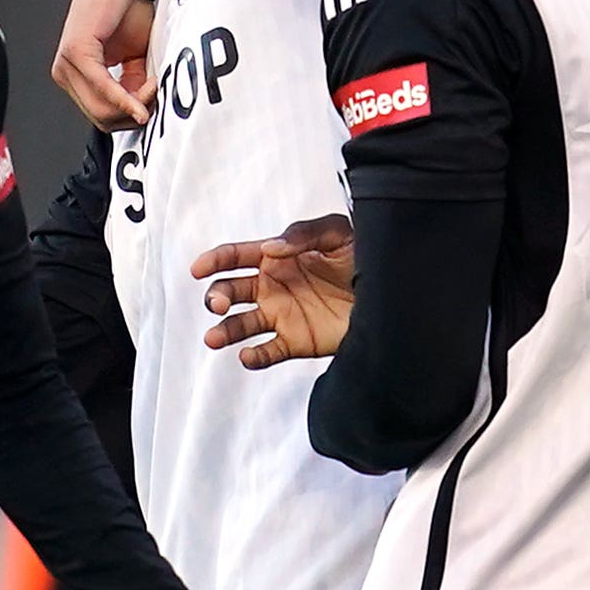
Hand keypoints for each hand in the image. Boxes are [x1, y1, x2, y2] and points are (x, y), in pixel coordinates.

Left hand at [52, 0, 157, 129]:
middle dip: (134, 114)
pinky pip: (102, 88)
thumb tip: (140, 111)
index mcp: (77, 77)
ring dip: (134, 103)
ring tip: (154, 84)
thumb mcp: (136, 58)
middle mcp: (66, 74)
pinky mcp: (75, 53)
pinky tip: (141, 103)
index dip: (132, 116)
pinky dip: (125, 98)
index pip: (103, 117)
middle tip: (157, 93)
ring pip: (101, 110)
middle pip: (102, 119)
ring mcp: (66, 65)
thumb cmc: (129, 11)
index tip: (156, 98)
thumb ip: (134, 86)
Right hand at [199, 217, 355, 366]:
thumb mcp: (336, 233)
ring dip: (224, 331)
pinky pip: (267, 352)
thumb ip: (302, 234)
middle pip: (230, 291)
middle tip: (218, 303)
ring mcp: (281, 315)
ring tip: (215, 338)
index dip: (214, 261)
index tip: (198, 269)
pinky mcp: (295, 341)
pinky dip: (254, 357)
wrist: (391, 292)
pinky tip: (247, 356)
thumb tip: (270, 248)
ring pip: (241, 325)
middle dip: (217, 296)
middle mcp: (272, 287)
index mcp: (276, 258)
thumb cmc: (363, 254)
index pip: (235, 257)